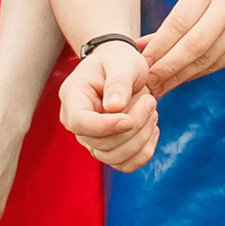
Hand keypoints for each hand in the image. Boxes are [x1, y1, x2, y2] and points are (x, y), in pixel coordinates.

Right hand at [61, 41, 159, 172]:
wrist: (121, 68)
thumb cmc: (119, 61)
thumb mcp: (121, 62)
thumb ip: (118, 82)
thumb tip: (114, 107)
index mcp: (73, 98)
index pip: (81, 123)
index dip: (106, 126)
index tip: (129, 118)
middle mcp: (77, 123)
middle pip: (102, 144)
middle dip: (134, 126)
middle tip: (150, 99)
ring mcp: (91, 139)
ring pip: (115, 158)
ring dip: (141, 138)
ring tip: (151, 110)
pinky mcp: (108, 149)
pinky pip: (125, 165)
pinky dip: (144, 151)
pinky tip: (152, 129)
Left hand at [140, 0, 224, 95]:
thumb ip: (170, 24)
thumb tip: (138, 48)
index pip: (178, 23)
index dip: (159, 47)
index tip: (142, 64)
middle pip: (193, 46)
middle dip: (168, 67)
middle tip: (149, 82)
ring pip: (206, 60)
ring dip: (180, 77)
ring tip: (160, 86)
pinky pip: (218, 65)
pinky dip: (196, 75)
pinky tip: (181, 80)